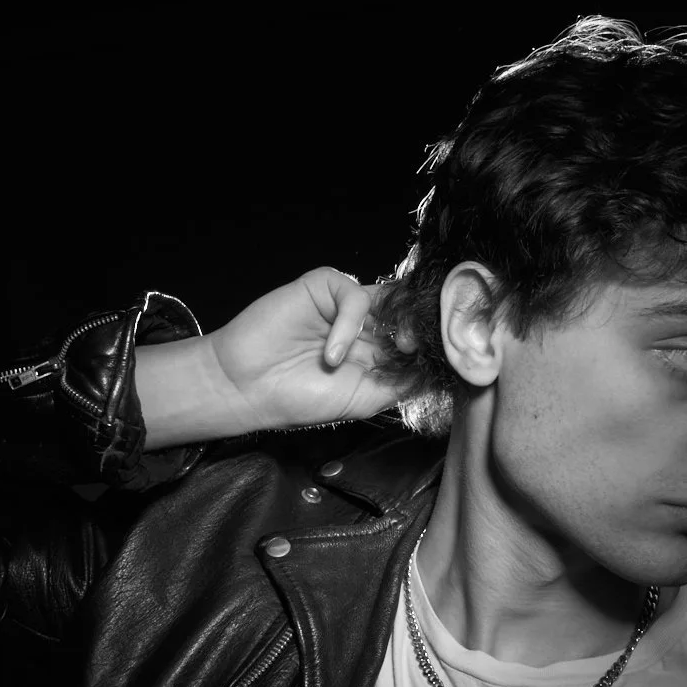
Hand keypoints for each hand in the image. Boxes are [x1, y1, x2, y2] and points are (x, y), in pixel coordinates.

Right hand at [203, 267, 419, 431]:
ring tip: (379, 351)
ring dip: (392, 324)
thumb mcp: (364, 399)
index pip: (413, 337)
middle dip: (418, 329)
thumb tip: (438, 368)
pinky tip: (332, 352)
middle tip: (414, 348)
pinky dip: (350, 322)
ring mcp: (342, 305)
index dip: (429, 342)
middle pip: (406, 313)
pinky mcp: (321, 287)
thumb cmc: (299, 398)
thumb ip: (400, 382)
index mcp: (372, 351)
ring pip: (387, 298)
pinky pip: (353, 293)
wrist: (247, 387)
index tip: (439, 356)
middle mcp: (362, 325)